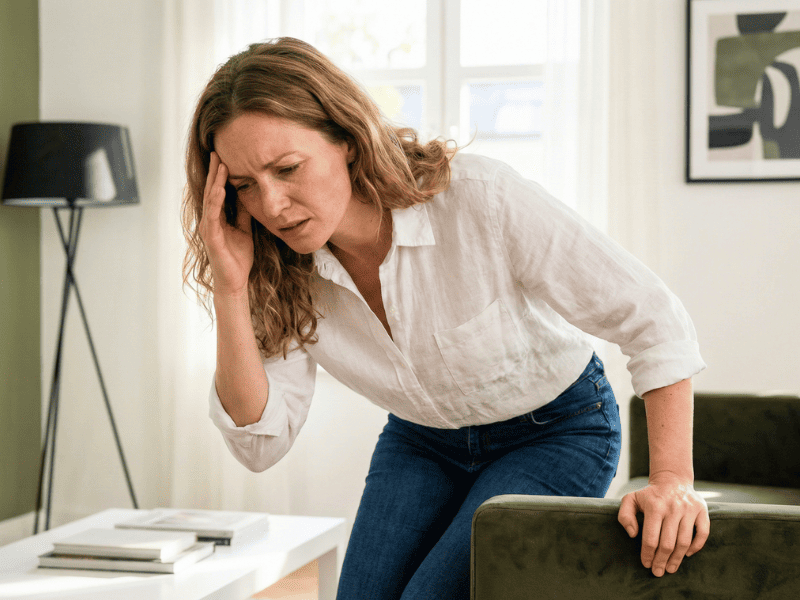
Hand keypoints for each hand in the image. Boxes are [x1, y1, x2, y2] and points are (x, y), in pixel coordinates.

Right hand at [198, 152, 254, 296]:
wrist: (235, 281)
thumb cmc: (238, 257)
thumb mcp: (245, 230)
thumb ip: (244, 214)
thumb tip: (250, 196)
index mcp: (218, 218)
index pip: (218, 192)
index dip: (221, 175)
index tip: (225, 157)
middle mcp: (210, 220)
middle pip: (212, 191)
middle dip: (215, 172)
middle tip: (217, 152)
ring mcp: (209, 228)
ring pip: (211, 200)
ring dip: (215, 182)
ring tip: (220, 165)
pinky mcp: (211, 237)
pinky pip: (213, 216)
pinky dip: (216, 202)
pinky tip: (220, 190)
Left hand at [618, 473, 709, 576]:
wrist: (672, 480)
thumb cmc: (649, 495)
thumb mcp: (631, 500)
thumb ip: (625, 516)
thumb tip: (633, 534)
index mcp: (654, 506)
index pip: (651, 538)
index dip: (648, 554)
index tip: (646, 564)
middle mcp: (673, 507)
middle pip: (668, 543)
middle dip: (661, 561)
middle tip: (658, 572)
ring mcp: (689, 509)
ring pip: (684, 541)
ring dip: (677, 559)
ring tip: (670, 568)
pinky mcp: (702, 510)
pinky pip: (703, 533)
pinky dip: (696, 546)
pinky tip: (687, 554)